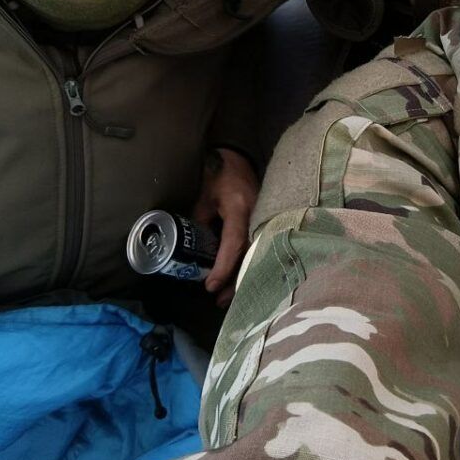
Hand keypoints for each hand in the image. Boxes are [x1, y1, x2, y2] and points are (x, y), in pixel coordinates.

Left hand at [192, 147, 258, 305]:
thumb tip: (194, 250)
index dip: (222, 267)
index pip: (233, 244)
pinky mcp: (266, 222)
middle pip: (249, 256)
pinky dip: (248, 265)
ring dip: (242, 276)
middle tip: (219, 301)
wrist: (238, 159)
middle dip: (235, 280)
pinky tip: (239, 279)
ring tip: (226, 297)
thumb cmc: (218, 176)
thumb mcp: (204, 199)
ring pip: (256, 255)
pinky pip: (258, 248)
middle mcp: (257, 216)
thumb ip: (200, 224)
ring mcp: (265, 219)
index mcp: (239, 208)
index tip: (210, 285)